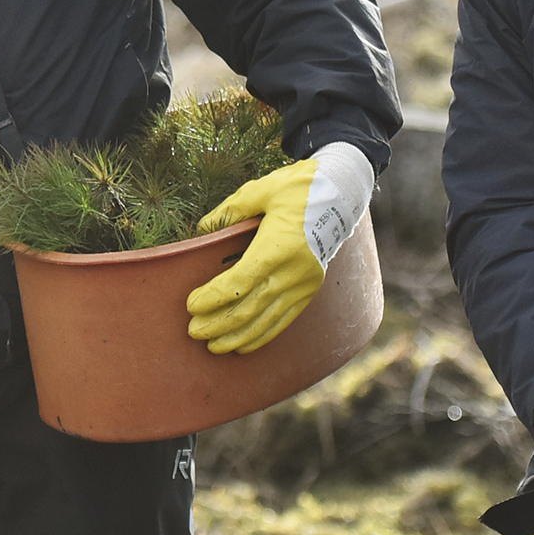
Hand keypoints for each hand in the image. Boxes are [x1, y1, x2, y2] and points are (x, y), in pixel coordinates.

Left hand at [187, 142, 373, 354]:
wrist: (341, 196)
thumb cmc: (299, 189)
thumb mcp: (262, 190)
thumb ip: (231, 210)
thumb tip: (204, 229)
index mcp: (278, 247)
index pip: (239, 282)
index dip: (214, 297)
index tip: (192, 305)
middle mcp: (293, 272)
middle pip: (250, 308)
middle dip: (219, 323)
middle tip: (194, 331)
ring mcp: (303, 284)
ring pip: (266, 321)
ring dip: (237, 336)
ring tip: (213, 346)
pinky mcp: (309, 290)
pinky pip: (284, 320)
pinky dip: (262, 335)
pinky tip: (243, 345)